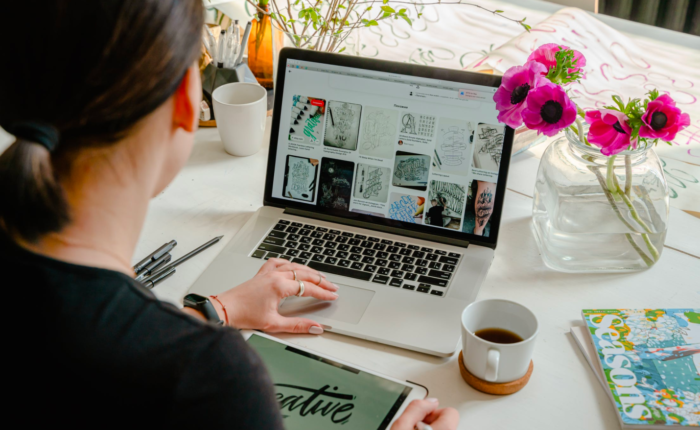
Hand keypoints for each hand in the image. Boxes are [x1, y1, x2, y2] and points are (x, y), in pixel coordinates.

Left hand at [211, 258, 338, 333]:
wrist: (224, 310)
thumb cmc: (244, 315)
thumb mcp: (274, 324)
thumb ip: (297, 325)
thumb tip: (314, 327)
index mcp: (279, 286)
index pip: (308, 288)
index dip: (323, 292)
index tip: (332, 296)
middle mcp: (275, 276)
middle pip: (305, 274)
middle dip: (321, 280)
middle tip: (332, 286)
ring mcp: (267, 273)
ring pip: (294, 266)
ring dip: (309, 271)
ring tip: (319, 277)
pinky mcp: (261, 274)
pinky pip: (278, 263)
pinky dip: (289, 263)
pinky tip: (292, 265)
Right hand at [391, 399, 458, 429]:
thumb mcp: (400, 426)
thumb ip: (416, 408)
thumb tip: (429, 400)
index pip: (450, 412)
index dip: (432, 412)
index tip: (421, 418)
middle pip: (446, 422)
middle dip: (430, 422)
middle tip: (415, 428)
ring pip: (442, 429)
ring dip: (429, 429)